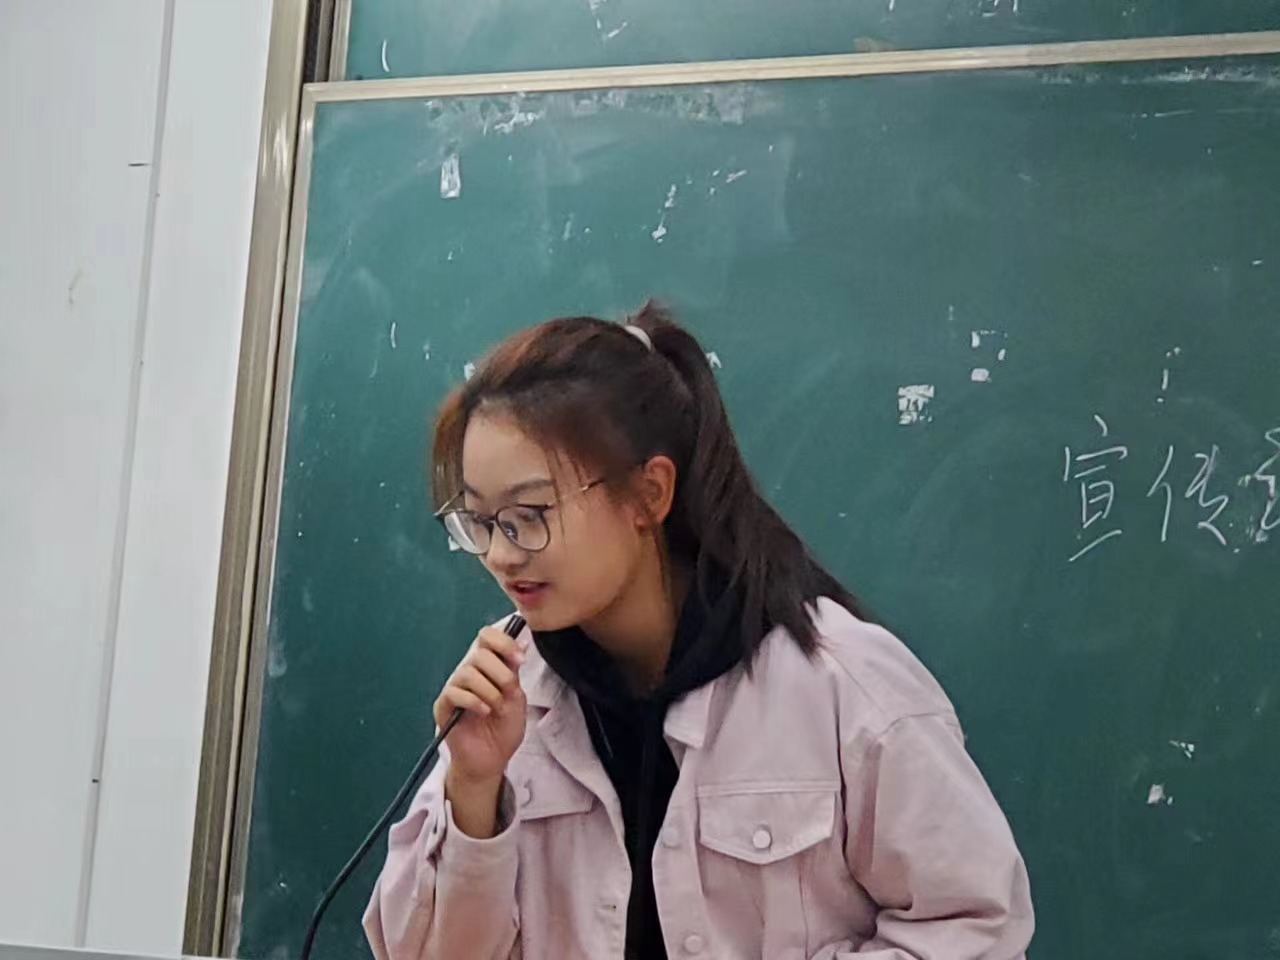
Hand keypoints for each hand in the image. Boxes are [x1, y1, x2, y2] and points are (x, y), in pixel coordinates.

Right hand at [434, 625, 527, 787]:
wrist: (492, 759)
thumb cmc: (503, 729)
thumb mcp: (516, 696)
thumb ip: (514, 671)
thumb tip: (521, 643)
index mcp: (487, 667)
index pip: (487, 637)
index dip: (503, 642)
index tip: (519, 660)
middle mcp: (468, 673)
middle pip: (478, 653)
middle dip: (500, 673)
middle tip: (509, 693)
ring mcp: (454, 688)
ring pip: (467, 672)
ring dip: (489, 691)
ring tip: (496, 708)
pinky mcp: (443, 706)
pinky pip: (454, 693)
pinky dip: (474, 701)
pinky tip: (484, 713)